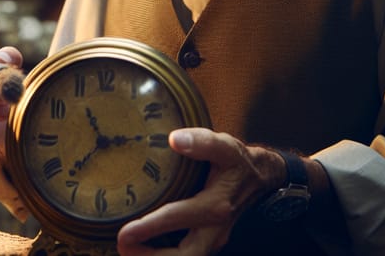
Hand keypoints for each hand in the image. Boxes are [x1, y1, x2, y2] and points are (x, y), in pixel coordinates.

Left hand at [116, 128, 286, 254]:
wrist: (261, 177)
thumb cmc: (238, 160)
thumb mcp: (224, 146)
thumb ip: (200, 142)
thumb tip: (174, 140)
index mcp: (216, 206)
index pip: (177, 219)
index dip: (149, 227)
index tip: (124, 233)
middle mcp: (215, 229)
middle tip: (123, 247)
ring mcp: (214, 238)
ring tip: (129, 250)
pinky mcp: (210, 239)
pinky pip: (189, 254)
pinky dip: (168, 255)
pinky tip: (146, 247)